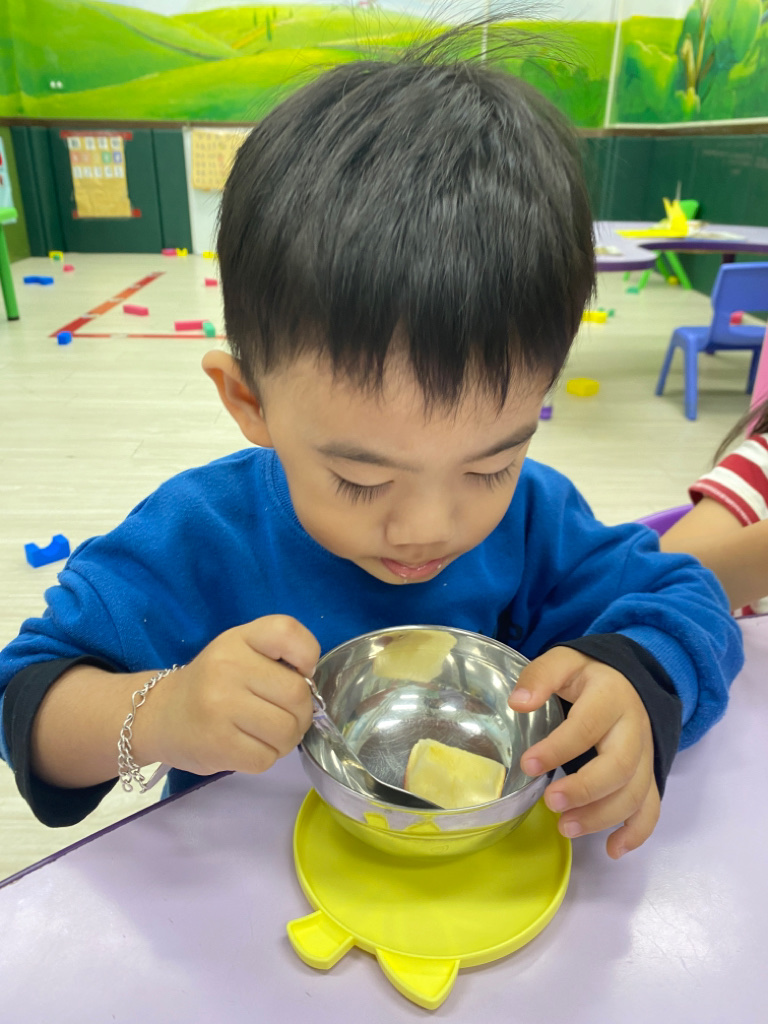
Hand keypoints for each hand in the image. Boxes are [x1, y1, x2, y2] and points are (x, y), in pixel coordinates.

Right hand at [139, 615, 318, 776]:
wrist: (160, 715)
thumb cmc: (213, 683)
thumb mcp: (240, 651)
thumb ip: (277, 656)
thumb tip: (311, 687)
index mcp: (238, 638)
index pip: (287, 632)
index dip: (306, 655)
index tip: (299, 673)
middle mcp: (227, 667)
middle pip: (297, 694)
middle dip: (302, 712)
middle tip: (285, 715)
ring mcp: (220, 706)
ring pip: (287, 731)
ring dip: (286, 740)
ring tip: (268, 734)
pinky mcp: (217, 744)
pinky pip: (266, 758)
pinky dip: (266, 758)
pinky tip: (250, 747)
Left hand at [508, 646, 659, 858]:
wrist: (629, 681)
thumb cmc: (587, 677)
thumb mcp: (564, 662)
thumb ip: (540, 676)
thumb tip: (517, 702)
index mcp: (611, 697)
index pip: (587, 727)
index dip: (558, 749)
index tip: (528, 764)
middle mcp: (634, 729)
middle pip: (619, 767)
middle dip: (584, 790)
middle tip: (549, 802)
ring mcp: (645, 755)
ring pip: (635, 793)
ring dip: (601, 816)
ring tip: (564, 827)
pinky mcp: (648, 775)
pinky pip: (651, 808)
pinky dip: (636, 833)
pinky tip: (612, 850)